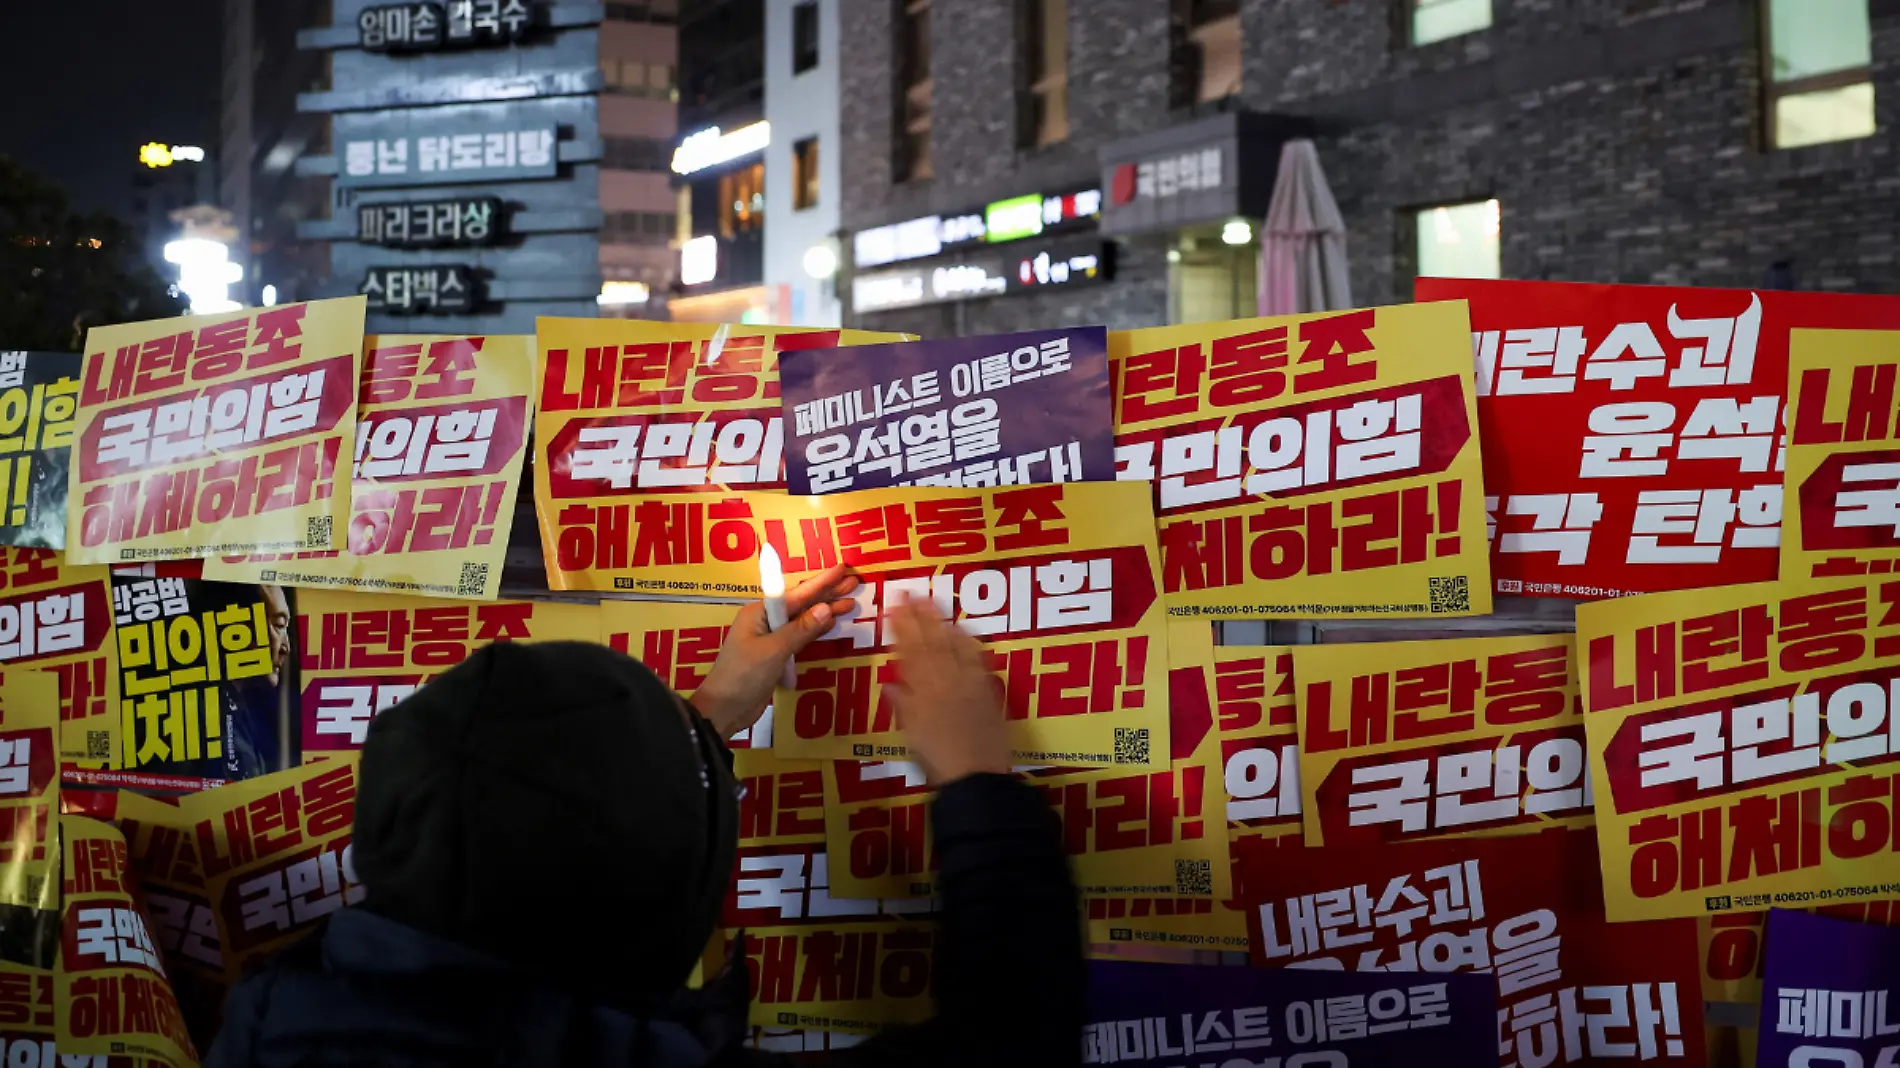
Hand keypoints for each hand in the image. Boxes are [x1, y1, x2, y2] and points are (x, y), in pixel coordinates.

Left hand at [690, 564, 859, 740]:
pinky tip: (832, 624)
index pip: (797, 593)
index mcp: (760, 613)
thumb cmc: (743, 676)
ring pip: (803, 620)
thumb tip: (826, 608)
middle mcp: (765, 621)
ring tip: (850, 603)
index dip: (822, 582)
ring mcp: (770, 639)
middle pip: (801, 603)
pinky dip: (817, 631)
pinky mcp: (776, 656)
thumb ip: (800, 630)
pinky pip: (800, 637)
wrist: (723, 710)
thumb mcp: (773, 651)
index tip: (842, 569)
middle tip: (854, 583)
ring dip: (825, 612)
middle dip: (827, 593)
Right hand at [887, 596, 1010, 785]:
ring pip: (955, 645)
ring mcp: (970, 683)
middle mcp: (946, 680)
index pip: (909, 650)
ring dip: (943, 623)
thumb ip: (902, 705)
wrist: (976, 776)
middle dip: (921, 615)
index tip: (894, 605)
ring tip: (935, 605)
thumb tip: (892, 685)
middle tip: (913, 593)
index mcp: (923, 690)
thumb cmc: (938, 759)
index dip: (901, 626)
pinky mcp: (988, 691)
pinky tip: (966, 632)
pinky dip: (970, 642)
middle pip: (932, 641)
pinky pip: (977, 659)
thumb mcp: (911, 733)